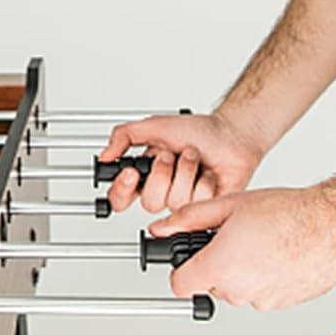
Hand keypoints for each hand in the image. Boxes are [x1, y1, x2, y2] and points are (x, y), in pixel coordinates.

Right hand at [98, 111, 267, 213]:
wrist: (231, 134)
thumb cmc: (199, 130)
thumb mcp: (156, 125)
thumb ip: (125, 136)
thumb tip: (104, 157)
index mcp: (147, 175)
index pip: (120, 198)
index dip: (122, 190)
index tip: (130, 173)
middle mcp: (164, 191)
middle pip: (149, 202)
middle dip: (163, 173)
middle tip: (171, 155)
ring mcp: (185, 202)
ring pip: (174, 202)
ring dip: (186, 171)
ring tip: (194, 157)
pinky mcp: (205, 208)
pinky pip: (197, 204)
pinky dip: (204, 181)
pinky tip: (208, 173)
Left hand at [147, 184, 335, 308]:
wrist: (332, 226)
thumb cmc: (289, 213)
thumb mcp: (231, 204)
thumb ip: (190, 218)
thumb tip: (163, 226)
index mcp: (220, 265)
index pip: (180, 285)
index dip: (182, 269)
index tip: (189, 259)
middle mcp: (239, 290)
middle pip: (211, 285)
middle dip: (217, 264)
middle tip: (235, 238)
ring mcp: (262, 301)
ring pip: (239, 289)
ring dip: (243, 271)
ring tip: (262, 242)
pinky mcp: (282, 304)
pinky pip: (263, 294)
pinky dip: (266, 278)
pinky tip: (278, 254)